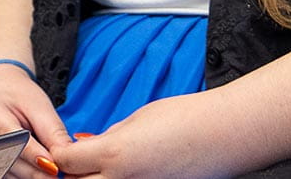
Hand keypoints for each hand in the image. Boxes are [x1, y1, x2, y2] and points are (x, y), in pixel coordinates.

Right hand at [0, 64, 70, 178]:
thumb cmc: (15, 93)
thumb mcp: (37, 104)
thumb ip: (52, 132)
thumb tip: (66, 158)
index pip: (10, 139)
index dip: (34, 155)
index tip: (55, 167)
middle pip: (9, 162)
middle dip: (37, 172)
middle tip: (60, 172)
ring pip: (8, 174)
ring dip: (31, 174)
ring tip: (50, 168)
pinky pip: (5, 174)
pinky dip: (23, 174)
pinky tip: (36, 168)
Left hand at [54, 92, 239, 178]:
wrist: (229, 134)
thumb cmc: (187, 118)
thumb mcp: (136, 120)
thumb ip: (108, 138)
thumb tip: (89, 146)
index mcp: (113, 154)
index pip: (65, 162)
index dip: (62, 153)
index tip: (65, 148)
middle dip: (74, 174)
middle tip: (79, 162)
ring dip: (97, 178)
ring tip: (104, 166)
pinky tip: (129, 171)